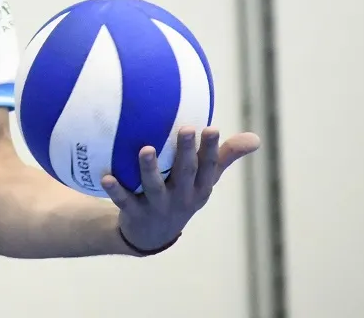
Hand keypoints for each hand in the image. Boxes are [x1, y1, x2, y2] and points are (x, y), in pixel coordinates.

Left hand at [102, 127, 260, 253]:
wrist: (153, 234)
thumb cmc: (182, 194)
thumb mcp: (205, 180)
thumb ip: (225, 157)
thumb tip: (257, 138)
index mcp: (199, 188)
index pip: (208, 167)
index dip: (211, 149)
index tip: (211, 127)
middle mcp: (181, 197)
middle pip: (184, 174)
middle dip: (186, 152)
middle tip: (185, 129)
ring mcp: (158, 207)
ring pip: (154, 187)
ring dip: (149, 169)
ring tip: (145, 149)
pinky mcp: (135, 214)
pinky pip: (124, 201)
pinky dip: (115, 190)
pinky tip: (106, 176)